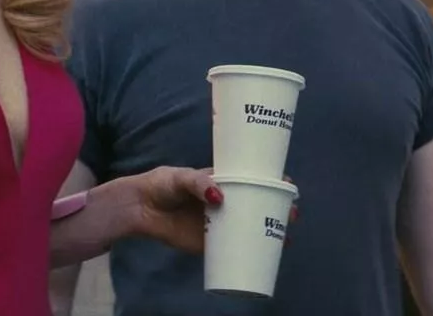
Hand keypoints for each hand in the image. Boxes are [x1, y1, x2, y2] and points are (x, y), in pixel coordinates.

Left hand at [119, 167, 300, 253]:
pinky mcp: (209, 242)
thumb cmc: (163, 185)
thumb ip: (199, 183)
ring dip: (272, 232)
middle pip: (259, 204)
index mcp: (223, 182)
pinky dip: (251, 252)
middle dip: (279, 209)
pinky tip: (267, 255)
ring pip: (251, 227)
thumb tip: (219, 198)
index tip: (288, 186)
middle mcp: (226, 202)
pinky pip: (234, 248)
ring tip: (287, 238)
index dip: (274, 182)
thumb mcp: (181, 177)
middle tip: (291, 215)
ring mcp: (219, 223)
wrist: (141, 208)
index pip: (254, 180)